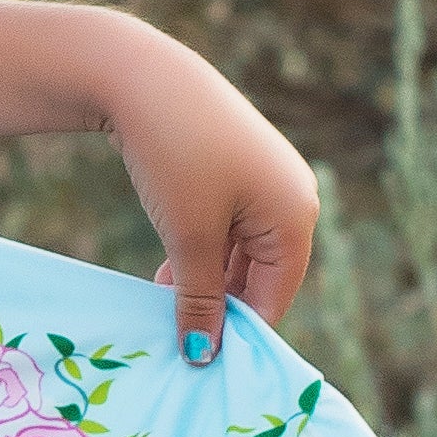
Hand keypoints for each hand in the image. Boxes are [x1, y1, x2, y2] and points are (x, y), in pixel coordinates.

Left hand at [103, 35, 317, 361]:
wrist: (140, 76)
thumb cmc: (174, 160)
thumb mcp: (187, 238)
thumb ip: (200, 300)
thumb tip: (204, 356)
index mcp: (297, 216)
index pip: (275, 297)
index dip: (237, 333)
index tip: (198, 360)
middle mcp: (293, 196)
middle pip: (262, 275)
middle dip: (219, 304)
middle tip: (176, 334)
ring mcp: (268, 177)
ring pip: (241, 251)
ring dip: (205, 279)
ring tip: (164, 300)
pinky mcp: (239, 163)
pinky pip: (229, 224)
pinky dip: (202, 248)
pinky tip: (168, 268)